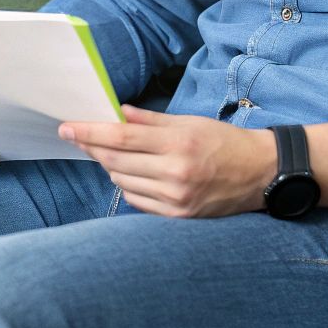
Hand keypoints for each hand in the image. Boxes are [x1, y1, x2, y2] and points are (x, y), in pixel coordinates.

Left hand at [60, 105, 274, 217]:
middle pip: (116, 160)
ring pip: (122, 181)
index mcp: (178, 143)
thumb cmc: (224, 142)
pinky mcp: (178, 216)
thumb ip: (151, 119)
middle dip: (92, 146)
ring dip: (109, 165)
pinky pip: (137, 200)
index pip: (121, 136)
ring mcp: (176, 197)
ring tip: (109, 152)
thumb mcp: (189, 122)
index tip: (66, 127)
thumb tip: (117, 112)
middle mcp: (175, 172)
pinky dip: (127, 184)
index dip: (89, 131)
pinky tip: (129, 173)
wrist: (260, 173)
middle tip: (77, 136)